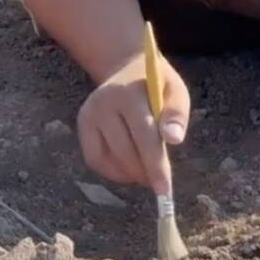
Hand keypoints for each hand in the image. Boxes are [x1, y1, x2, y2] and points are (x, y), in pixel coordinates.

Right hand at [77, 54, 189, 193]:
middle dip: (144, 173)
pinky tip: (128, 168)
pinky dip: (112, 171)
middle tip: (159, 183)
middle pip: (124, 151)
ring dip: (128, 174)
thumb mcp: (175, 91)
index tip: (165, 192)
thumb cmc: (157, 85)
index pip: (144, 136)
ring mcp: (89, 114)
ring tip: (145, 173)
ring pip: (107, 159)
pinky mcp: (82, 124)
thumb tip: (174, 139)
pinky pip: (94, 159)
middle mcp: (104, 103)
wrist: (127, 68)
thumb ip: (176, 114)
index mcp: (129, 92)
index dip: (155, 166)